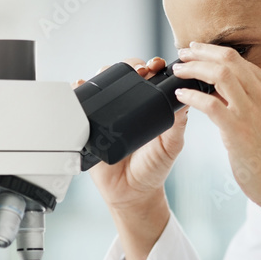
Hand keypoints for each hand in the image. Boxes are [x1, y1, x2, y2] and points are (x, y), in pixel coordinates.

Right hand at [77, 57, 188, 259]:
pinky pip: (81, 104)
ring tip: (109, 73)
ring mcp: (108, 114)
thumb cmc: (154, 168)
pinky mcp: (91, 125)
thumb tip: (183, 98)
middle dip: (130, 66)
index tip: (156, 66)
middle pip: (124, 75)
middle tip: (138, 71)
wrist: (132, 193)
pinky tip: (81, 84)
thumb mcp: (172, 144)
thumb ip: (177, 123)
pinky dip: (78, 90)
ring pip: (102, 84)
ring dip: (104, 73)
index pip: (149, 78)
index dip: (152, 67)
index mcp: (149, 106)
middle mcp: (128, 106)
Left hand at [172, 43, 260, 251]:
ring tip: (178, 71)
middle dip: (200, 53)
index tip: (196, 51)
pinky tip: (180, 96)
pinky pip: (210, 104)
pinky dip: (191, 96)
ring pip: (219, 75)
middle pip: (228, 60)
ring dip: (193, 69)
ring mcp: (252, 112)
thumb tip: (219, 88)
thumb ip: (249, 100)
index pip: (239, 59)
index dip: (212, 52)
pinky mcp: (238, 130)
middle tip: (182, 53)